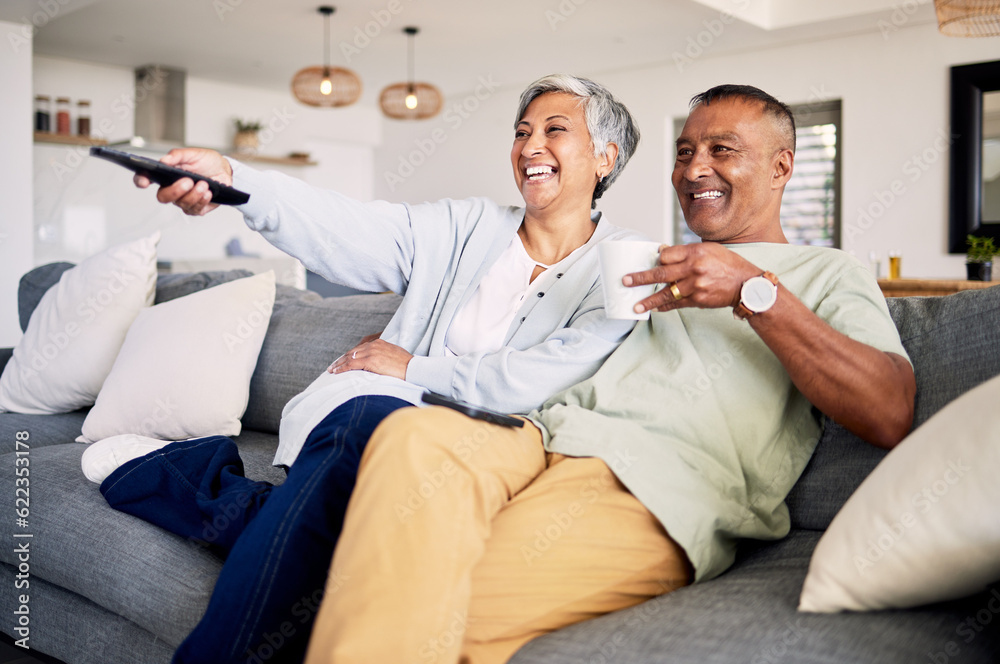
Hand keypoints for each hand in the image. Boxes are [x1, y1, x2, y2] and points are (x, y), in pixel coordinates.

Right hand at [133, 148, 232, 216]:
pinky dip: (202, 200)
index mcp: (166, 174)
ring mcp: (183, 200)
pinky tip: (208, 193)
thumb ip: (177, 155)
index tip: (144, 181)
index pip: (146, 178)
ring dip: (194, 194)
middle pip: (163, 197)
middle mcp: (172, 189)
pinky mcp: (196, 208)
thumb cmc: (206, 162)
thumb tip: (164, 160)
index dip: (141, 181)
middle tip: (188, 181)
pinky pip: (195, 210)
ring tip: (204, 184)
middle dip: (176, 190)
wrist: (224, 170)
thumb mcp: (193, 153)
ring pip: (181, 204)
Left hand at [327, 338, 411, 380]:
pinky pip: (351, 364)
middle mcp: (373, 345)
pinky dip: (342, 368)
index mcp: (379, 342)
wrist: (413, 368)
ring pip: (349, 357)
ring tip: (332, 370)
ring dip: (339, 364)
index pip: (359, 348)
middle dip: (342, 359)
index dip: (349, 354)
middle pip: (352, 351)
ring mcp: (371, 352)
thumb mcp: (393, 355)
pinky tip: (337, 372)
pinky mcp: (370, 361)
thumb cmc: (407, 365)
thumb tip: (378, 362)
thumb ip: (383, 355)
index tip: (343, 360)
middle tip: (334, 365)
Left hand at [622, 242, 760, 313]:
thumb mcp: (709, 250)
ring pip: (666, 293)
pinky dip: (665, 306)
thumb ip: (686, 252)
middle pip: (660, 274)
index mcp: (695, 252)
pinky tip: (655, 308)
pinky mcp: (698, 300)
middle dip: (640, 279)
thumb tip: (663, 254)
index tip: (654, 262)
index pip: (666, 255)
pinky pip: (677, 304)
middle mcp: (694, 269)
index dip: (658, 259)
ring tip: (636, 306)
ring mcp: (695, 286)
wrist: (746, 285)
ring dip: (649, 300)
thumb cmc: (727, 264)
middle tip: (625, 282)